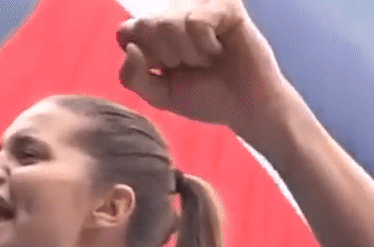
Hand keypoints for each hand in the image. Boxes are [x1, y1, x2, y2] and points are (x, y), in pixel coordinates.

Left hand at [115, 0, 295, 139]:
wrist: (248, 108)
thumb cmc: (208, 98)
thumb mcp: (161, 95)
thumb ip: (132, 77)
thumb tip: (132, 48)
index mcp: (156, 30)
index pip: (126, 32)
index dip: (147, 59)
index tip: (170, 72)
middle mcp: (175, 11)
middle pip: (146, 25)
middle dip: (169, 57)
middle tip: (194, 66)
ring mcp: (199, 4)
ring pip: (170, 24)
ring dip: (190, 54)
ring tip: (209, 59)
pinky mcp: (224, 5)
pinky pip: (196, 22)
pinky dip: (205, 46)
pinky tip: (220, 50)